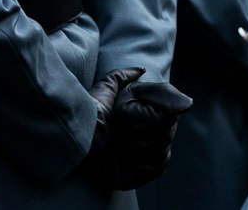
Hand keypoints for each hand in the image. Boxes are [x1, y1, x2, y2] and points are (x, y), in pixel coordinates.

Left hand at [79, 67, 192, 190]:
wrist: (81, 134)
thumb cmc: (91, 111)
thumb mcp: (107, 88)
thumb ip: (122, 76)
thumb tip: (142, 70)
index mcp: (140, 125)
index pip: (166, 120)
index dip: (161, 116)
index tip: (152, 110)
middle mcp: (145, 144)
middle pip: (166, 135)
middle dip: (149, 129)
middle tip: (124, 128)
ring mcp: (144, 162)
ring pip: (163, 150)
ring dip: (144, 144)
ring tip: (121, 141)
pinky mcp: (141, 176)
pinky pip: (156, 166)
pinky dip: (144, 160)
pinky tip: (126, 156)